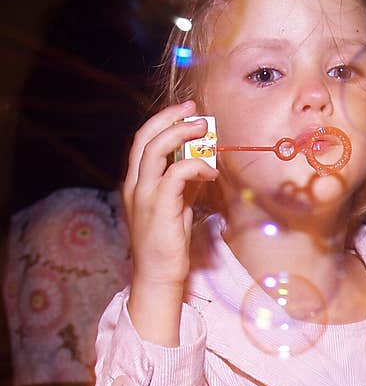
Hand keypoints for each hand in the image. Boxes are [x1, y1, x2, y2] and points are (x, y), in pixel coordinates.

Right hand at [123, 100, 217, 343]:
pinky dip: (196, 166)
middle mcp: (135, 185)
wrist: (159, 275)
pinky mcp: (159, 206)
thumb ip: (185, 184)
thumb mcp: (177, 207)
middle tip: (194, 111)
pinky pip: (177, 173)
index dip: (163, 122)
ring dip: (181, 134)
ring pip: (155, 149)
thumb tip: (203, 163)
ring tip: (204, 130)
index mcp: (136, 183)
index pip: (143, 142)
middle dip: (170, 119)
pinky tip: (211, 171)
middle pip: (145, 138)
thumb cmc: (169, 243)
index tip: (185, 112)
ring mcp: (144, 195)